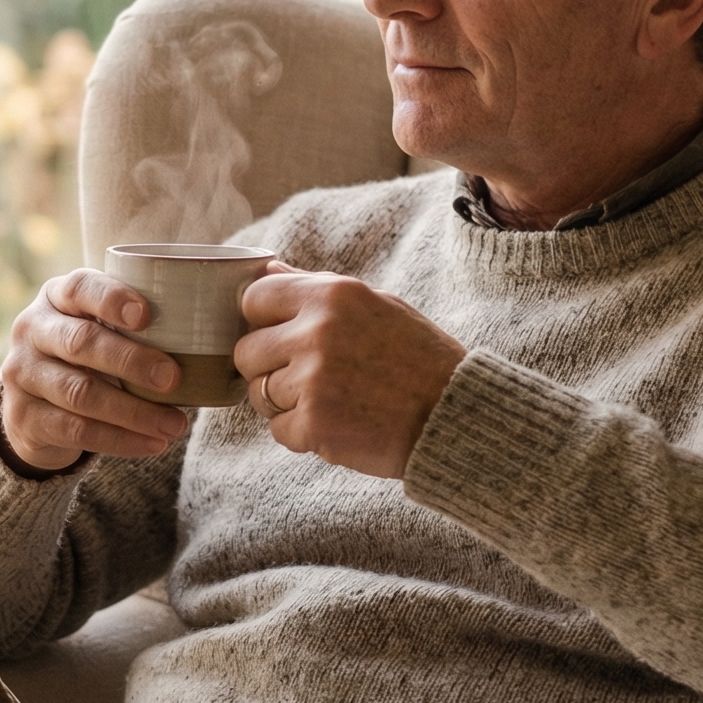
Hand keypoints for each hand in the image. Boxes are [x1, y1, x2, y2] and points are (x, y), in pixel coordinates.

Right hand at [0, 269, 191, 472]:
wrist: (31, 407)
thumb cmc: (86, 357)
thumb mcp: (99, 329)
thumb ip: (137, 323)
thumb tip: (219, 325)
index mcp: (55, 297)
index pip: (80, 288)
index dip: (112, 299)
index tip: (147, 315)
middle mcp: (32, 330)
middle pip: (81, 343)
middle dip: (131, 361)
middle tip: (173, 378)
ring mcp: (22, 374)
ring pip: (80, 393)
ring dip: (134, 411)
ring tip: (175, 423)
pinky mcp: (24, 417)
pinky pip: (76, 430)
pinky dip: (120, 440)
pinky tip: (153, 443)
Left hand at [235, 260, 465, 478]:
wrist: (455, 414)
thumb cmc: (417, 358)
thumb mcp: (374, 304)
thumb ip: (316, 288)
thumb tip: (268, 269)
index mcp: (330, 295)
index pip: (253, 299)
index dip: (262, 321)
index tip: (282, 336)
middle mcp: (316, 332)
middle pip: (247, 351)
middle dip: (268, 367)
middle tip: (308, 377)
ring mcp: (312, 380)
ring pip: (259, 394)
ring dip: (285, 403)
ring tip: (330, 401)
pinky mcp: (315, 424)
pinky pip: (279, 430)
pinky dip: (302, 434)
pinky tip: (338, 424)